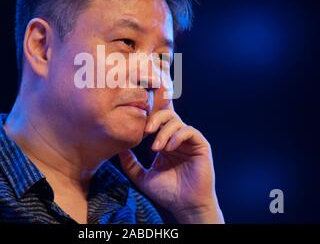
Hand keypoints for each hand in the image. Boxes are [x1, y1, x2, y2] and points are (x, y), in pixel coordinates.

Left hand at [118, 103, 223, 223]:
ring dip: (164, 132)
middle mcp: (177, 138)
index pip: (157, 121)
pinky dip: (177, 136)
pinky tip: (169, 148)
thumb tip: (119, 148)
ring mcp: (189, 141)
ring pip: (177, 121)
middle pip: (167, 114)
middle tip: (145, 131)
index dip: (148, 118)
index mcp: (164, 142)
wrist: (184, 206)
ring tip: (156, 148)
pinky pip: (189, 131)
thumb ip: (130, 163)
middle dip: (155, 118)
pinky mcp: (201, 145)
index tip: (136, 126)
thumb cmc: (166, 193)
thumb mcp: (142, 177)